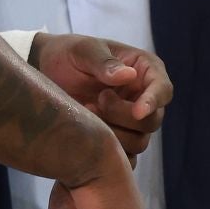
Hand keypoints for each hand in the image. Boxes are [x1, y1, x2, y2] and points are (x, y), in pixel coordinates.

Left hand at [31, 33, 172, 157]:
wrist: (46, 73)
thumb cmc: (68, 55)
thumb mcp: (83, 50)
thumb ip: (104, 62)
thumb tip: (128, 76)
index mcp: (145, 70)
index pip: (163, 90)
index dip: (154, 102)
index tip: (137, 111)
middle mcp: (144, 98)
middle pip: (152, 121)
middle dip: (124, 116)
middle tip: (97, 101)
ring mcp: (131, 122)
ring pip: (139, 142)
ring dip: (113, 134)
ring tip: (88, 113)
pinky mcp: (119, 140)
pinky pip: (125, 158)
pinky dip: (108, 152)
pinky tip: (88, 136)